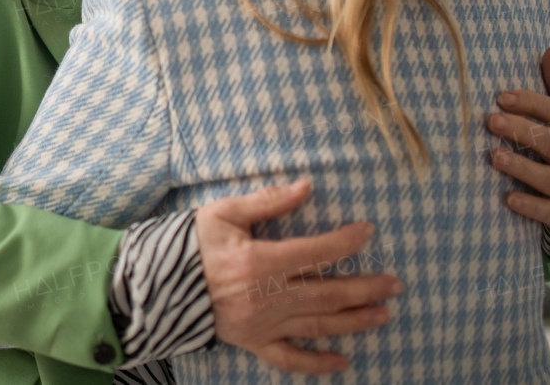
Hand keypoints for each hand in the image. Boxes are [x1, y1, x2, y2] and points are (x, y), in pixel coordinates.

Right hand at [196, 180, 402, 374]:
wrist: (154, 285)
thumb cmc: (190, 244)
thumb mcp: (223, 213)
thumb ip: (267, 202)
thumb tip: (306, 187)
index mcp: (260, 261)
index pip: (317, 252)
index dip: (347, 241)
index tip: (369, 231)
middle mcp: (267, 297)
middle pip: (327, 293)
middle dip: (365, 288)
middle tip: (395, 284)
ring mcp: (262, 324)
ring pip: (318, 325)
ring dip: (354, 321)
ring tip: (383, 314)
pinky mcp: (253, 342)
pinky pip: (289, 358)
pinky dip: (317, 363)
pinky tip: (343, 361)